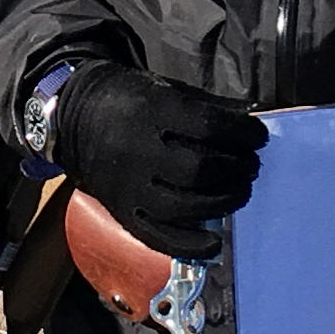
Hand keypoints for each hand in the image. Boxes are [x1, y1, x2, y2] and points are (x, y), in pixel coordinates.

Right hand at [34, 61, 267, 258]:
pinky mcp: (122, 211)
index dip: (243, 134)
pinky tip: (215, 240)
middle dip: (236, 171)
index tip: (259, 137)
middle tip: (250, 168)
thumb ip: (208, 107)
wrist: (75, 118)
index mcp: (152, 112)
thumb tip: (251, 122)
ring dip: (223, 203)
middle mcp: (138, 151)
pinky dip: (190, 245)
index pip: (209, 127)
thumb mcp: (167, 89)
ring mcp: (129, 186)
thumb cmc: (132, 101)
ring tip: (239, 193)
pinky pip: (158, 237)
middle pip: (199, 170)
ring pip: (183, 206)